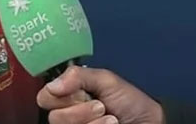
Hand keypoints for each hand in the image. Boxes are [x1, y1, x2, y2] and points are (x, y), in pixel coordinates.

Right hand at [36, 65, 164, 123]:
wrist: (151, 121)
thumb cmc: (129, 100)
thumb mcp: (105, 80)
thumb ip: (77, 76)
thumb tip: (52, 86)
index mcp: (68, 96)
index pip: (44, 98)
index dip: (59, 96)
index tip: (80, 92)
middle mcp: (68, 114)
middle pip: (54, 118)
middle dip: (80, 111)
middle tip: (101, 106)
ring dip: (92, 123)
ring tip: (111, 119)